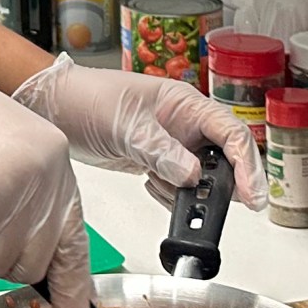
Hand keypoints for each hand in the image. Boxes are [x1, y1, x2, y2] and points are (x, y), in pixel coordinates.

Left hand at [12, 55, 264, 208]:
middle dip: (223, 185)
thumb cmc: (88, 97)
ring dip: (191, 193)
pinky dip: (170, 195)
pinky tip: (151, 185)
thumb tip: (192, 175)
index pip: (231, 133)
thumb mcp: (126, 124)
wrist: (55, 108)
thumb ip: (160, 150)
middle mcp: (185, 124)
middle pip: (225, 158)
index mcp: (186, 104)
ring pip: (202, 177)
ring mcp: (171, 144)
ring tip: (165, 188)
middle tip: (218, 209)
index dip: (247, 164)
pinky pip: (178, 185)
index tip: (252, 195)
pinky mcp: (156, 161)